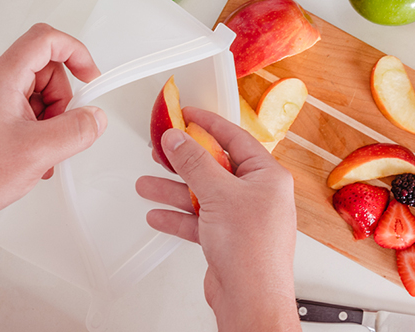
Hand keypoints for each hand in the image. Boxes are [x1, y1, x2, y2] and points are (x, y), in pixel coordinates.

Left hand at [0, 23, 107, 241]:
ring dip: (49, 121)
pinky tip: (31, 156)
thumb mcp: (37, 153)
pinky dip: (35, 130)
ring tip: (40, 150)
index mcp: (1, 78)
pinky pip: (21, 110)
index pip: (46, 40)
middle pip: (45, 71)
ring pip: (36, 94)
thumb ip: (76, 130)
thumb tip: (95, 117)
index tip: (90, 76)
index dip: (76, 53)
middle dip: (61, 102)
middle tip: (58, 131)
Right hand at [136, 107, 299, 331]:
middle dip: (184, 161)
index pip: (235, 139)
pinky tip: (159, 214)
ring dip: (174, 190)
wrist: (250, 301)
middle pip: (215, 167)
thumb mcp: (219, 195)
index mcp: (267, 176)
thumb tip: (177, 139)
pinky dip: (178, 216)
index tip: (187, 114)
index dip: (208, 124)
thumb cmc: (252, 252)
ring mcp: (241, 217)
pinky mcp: (226, 238)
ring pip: (202, 194)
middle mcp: (257, 195)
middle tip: (162, 149)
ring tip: (147, 184)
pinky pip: (198, 219)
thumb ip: (194, 164)